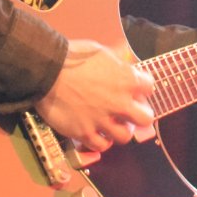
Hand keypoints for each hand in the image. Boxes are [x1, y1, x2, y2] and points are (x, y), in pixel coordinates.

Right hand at [35, 39, 155, 152]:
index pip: (149, 87)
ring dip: (120, 130)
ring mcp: (102, 120)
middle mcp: (119, 102)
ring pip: (125, 136)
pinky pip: (101, 146)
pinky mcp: (85, 132)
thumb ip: (116, 56)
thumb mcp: (100, 50)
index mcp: (126, 79)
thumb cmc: (72, 57)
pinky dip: (101, 141)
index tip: (134, 89)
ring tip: (112, 125)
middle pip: (145, 119)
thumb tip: (124, 51)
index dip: (142, 88)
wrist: (47, 70)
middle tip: (130, 112)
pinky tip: (97, 134)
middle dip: (140, 115)